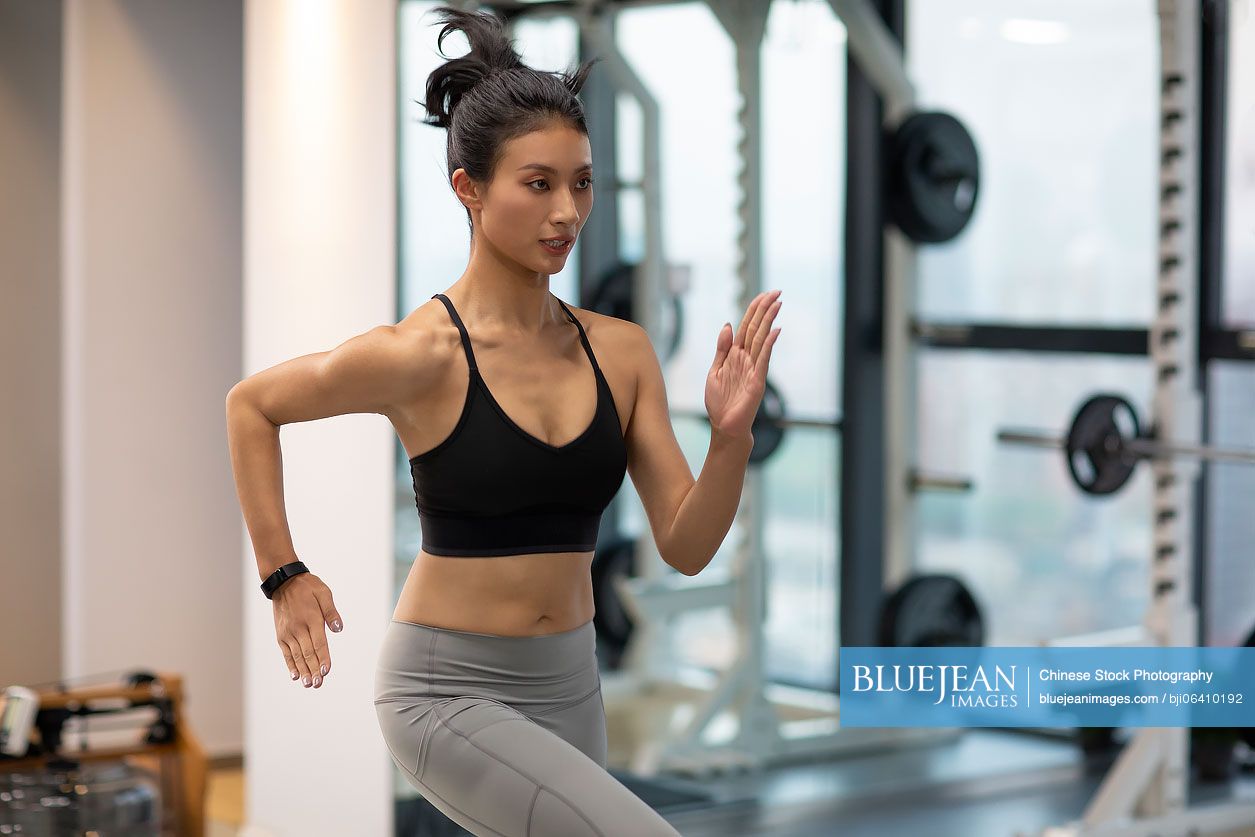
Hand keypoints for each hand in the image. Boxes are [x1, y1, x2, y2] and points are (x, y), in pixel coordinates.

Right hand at [272, 572, 343, 689]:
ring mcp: (288, 632)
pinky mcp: (281, 634)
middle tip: (318, 684)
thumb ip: (331, 612)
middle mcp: (299, 628)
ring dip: (303, 671)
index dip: (323, 658)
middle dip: (314, 670)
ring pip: (297, 656)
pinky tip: (295, 675)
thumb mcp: (324, 593)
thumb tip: (339, 629)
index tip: (326, 671)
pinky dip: (290, 665)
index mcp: (312, 619)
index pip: (319, 643)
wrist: (283, 582)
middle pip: (308, 653)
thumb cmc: (307, 587)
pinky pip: (286, 653)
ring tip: (308, 684)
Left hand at [705, 289, 781, 439]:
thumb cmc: (719, 402)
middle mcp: (746, 359)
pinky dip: (768, 344)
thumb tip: (728, 325)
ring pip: (761, 339)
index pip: (745, 327)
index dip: (753, 310)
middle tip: (776, 291)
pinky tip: (774, 331)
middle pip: (756, 329)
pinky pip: (763, 359)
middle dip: (764, 309)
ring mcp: (753, 369)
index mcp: (734, 355)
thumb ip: (722, 349)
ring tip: (777, 303)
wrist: (724, 427)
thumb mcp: (715, 371)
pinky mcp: (757, 381)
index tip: (763, 295)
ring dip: (769, 321)